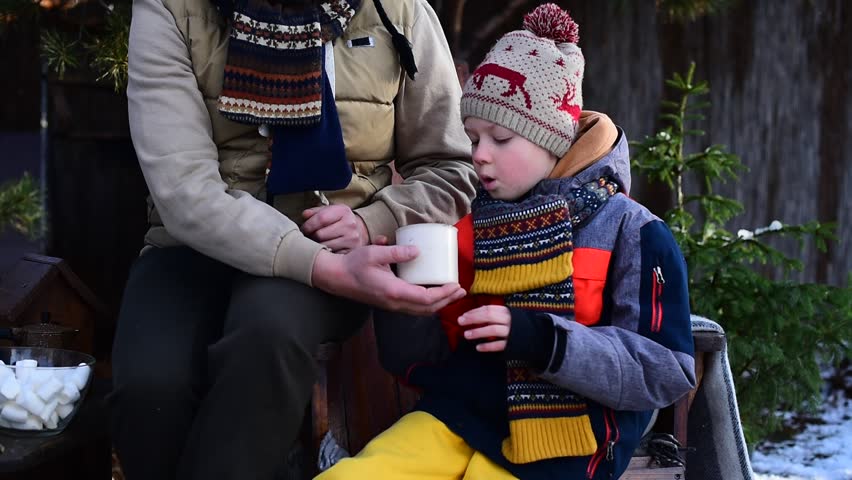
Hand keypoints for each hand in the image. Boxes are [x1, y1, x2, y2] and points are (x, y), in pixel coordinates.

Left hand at [301, 205, 369, 252]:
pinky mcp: (351, 252)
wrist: (360, 231)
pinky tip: (325, 250)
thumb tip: (305, 215)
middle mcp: (350, 224)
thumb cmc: (339, 220)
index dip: (308, 225)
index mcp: (343, 211)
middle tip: (309, 237)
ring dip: (317, 246)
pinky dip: (326, 254)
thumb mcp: (330, 211)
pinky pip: (331, 256)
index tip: (303, 229)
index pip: (321, 218)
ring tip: (317, 243)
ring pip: (324, 246)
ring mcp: (352, 239)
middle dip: (311, 237)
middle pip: (320, 234)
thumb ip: (316, 212)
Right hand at [311, 246, 465, 314]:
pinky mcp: (388, 304)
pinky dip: (426, 303)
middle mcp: (394, 303)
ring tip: (450, 292)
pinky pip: (412, 308)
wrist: (335, 277)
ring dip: (437, 303)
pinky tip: (432, 293)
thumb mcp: (374, 253)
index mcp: (393, 291)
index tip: (456, 286)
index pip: (426, 298)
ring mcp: (391, 306)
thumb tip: (417, 251)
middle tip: (460, 290)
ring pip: (420, 311)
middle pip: (427, 309)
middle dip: (446, 301)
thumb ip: (396, 252)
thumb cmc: (353, 264)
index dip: (444, 294)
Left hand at [458, 305, 511, 351]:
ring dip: (478, 332)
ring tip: (466, 335)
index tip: (463, 315)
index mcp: (506, 312)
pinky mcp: (512, 344)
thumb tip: (473, 314)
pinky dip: (488, 346)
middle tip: (460, 321)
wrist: (535, 336)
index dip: (474, 312)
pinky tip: (478, 348)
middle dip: (473, 318)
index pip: (488, 309)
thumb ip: (493, 315)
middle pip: (489, 317)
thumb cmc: (516, 325)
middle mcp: (509, 320)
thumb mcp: (506, 316)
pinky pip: (499, 345)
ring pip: (493, 330)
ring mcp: (511, 332)